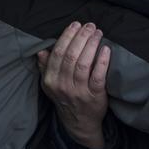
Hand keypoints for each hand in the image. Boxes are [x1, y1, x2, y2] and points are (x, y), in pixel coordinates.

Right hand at [37, 21, 111, 148]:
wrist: (79, 123)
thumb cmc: (66, 98)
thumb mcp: (51, 85)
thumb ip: (46, 68)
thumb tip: (42, 51)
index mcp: (51, 80)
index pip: (58, 53)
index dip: (67, 36)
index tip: (76, 24)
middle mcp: (63, 86)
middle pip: (71, 56)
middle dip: (81, 37)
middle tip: (90, 25)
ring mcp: (78, 91)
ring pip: (83, 64)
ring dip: (91, 45)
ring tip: (98, 33)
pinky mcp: (94, 96)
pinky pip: (98, 76)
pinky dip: (102, 61)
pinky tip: (106, 49)